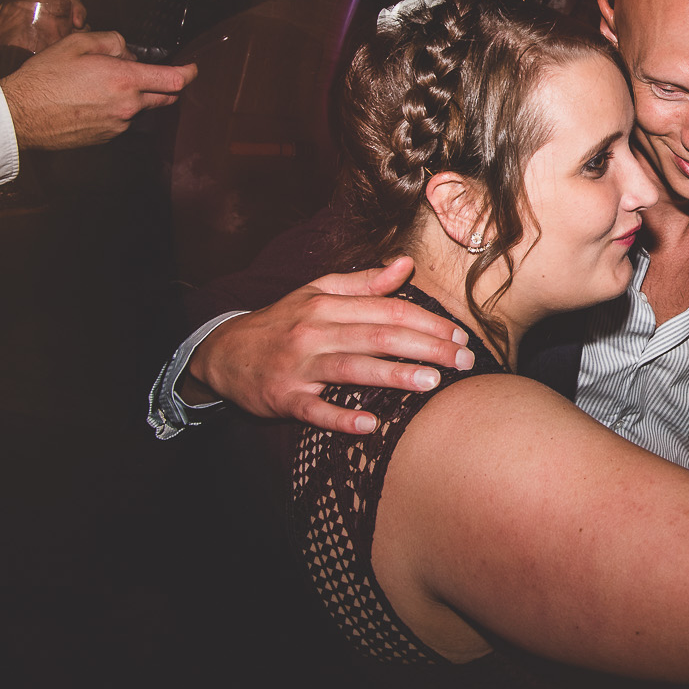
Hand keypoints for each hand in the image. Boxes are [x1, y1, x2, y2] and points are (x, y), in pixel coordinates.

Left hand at [0, 0, 87, 83]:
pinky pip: (64, 66)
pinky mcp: (46, 64)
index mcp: (35, 8)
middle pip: (79, 27)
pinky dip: (71, 72)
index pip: (66, 1)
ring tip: (76, 68)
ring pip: (76, 48)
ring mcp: (48, 46)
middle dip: (87, 37)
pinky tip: (69, 82)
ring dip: (82, 57)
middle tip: (81, 51)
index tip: (78, 21)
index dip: (77, 8)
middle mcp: (47, 26)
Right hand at [0, 30, 196, 148]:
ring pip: (139, 108)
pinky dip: (115, 110)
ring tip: (100, 85)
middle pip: (164, 97)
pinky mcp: (106, 138)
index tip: (192, 68)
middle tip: (148, 73)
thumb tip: (127, 51)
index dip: (189, 72)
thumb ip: (111, 41)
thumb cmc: (44, 78)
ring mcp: (118, 126)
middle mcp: (128, 107)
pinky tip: (90, 101)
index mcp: (124, 80)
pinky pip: (121, 121)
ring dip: (133, 97)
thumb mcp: (77, 44)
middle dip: (164, 85)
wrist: (19, 115)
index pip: (174, 80)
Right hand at [183, 257, 476, 434]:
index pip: (388, 309)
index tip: (460, 335)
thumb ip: (364, 282)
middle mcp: (315, 332)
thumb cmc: (282, 323)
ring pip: (353, 368)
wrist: (224, 352)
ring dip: (394, 375)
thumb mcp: (317, 293)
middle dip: (427, 347)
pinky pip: (316, 410)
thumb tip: (405, 264)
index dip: (428, 321)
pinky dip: (342, 418)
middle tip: (463, 361)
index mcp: (328, 305)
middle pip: (379, 336)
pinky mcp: (285, 397)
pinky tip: (371, 425)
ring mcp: (299, 366)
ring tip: (432, 382)